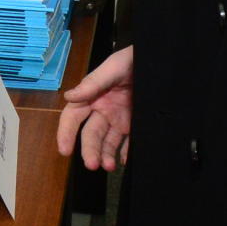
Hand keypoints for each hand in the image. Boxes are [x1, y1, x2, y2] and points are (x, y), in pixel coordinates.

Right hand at [57, 44, 132, 171]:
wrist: (162, 61)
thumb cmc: (134, 59)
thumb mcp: (115, 66)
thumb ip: (94, 82)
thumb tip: (69, 96)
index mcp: (93, 96)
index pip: (73, 117)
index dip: (66, 133)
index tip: (64, 150)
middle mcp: (103, 110)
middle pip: (91, 134)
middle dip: (89, 150)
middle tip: (92, 164)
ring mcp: (120, 119)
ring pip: (108, 141)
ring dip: (106, 155)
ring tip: (109, 166)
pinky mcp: (135, 124)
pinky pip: (129, 142)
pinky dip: (125, 153)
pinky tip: (124, 161)